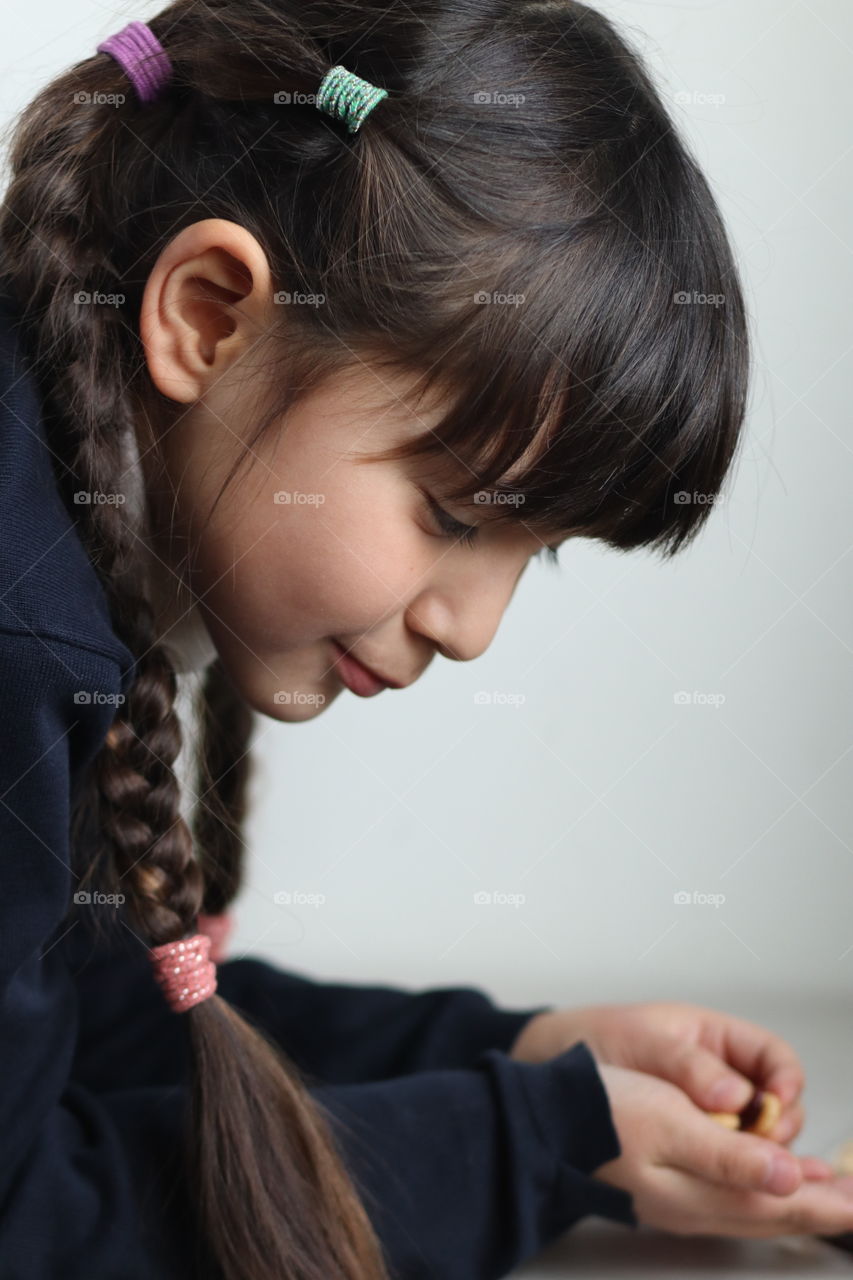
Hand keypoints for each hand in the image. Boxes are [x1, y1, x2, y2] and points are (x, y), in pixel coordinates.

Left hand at [509, 1000, 812, 1150]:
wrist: (546, 1066)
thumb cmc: (591, 1039)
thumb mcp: (641, 1042)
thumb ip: (688, 1065)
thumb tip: (737, 1095)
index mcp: (712, 1036)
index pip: (773, 1056)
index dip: (786, 1080)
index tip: (778, 1106)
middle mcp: (716, 1073)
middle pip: (775, 1102)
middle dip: (776, 1126)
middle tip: (759, 1148)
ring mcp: (703, 1108)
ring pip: (753, 1135)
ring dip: (754, 1150)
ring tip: (733, 1160)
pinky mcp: (685, 1137)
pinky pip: (722, 1154)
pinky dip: (728, 1164)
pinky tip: (715, 1172)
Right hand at [593, 1061, 852, 1237]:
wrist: (546, 1119)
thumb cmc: (603, 1112)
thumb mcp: (672, 1124)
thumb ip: (731, 1157)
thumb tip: (787, 1178)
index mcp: (699, 1195)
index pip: (779, 1206)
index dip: (825, 1204)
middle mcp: (693, 1206)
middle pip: (771, 1212)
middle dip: (818, 1206)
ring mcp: (677, 1198)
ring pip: (752, 1204)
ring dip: (793, 1196)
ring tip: (825, 1190)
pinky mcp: (664, 1183)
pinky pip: (730, 1193)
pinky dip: (761, 1184)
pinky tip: (767, 1172)